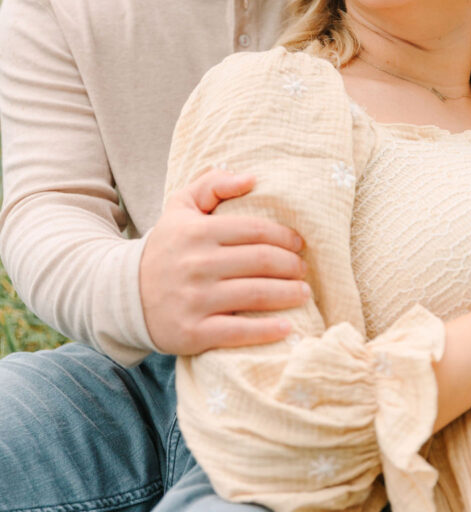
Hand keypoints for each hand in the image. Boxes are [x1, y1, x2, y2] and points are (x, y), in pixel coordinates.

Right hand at [140, 168, 308, 354]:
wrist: (125, 295)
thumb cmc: (167, 246)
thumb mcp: (181, 207)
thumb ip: (213, 184)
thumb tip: (252, 178)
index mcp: (198, 231)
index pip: (256, 230)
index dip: (285, 237)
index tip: (300, 244)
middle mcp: (197, 264)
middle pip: (262, 262)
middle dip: (292, 266)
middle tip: (304, 269)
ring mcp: (195, 300)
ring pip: (256, 295)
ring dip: (289, 294)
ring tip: (304, 293)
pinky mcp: (193, 333)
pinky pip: (238, 332)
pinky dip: (268, 331)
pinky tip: (288, 327)